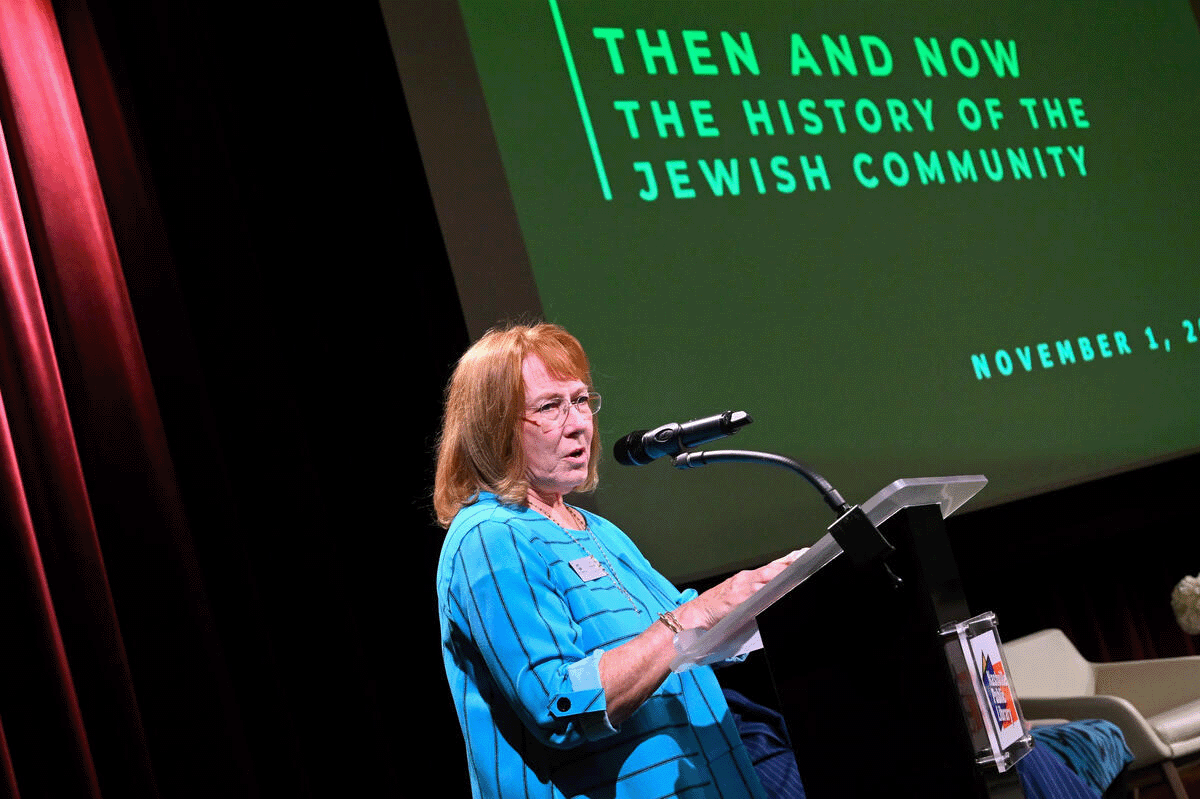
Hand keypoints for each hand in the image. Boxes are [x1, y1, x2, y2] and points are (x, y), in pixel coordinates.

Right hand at [679, 548, 807, 629]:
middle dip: (790, 568)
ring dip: (783, 580)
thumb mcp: (739, 596)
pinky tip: (779, 595)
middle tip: (807, 566)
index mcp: (747, 577)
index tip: (805, 556)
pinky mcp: (737, 601)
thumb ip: (757, 594)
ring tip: (798, 580)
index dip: (789, 561)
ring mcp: (741, 589)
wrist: (696, 615)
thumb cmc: (717, 608)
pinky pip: (757, 597)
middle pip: (772, 570)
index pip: (773, 566)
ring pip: (767, 581)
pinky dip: (770, 595)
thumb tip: (777, 594)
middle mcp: (745, 579)